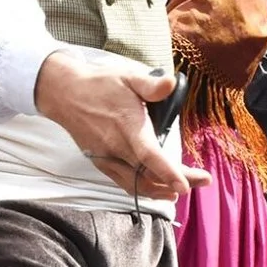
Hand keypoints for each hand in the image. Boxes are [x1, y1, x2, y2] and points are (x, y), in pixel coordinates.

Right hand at [34, 47, 207, 199]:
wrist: (64, 94)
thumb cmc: (99, 84)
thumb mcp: (127, 77)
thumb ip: (151, 84)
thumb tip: (170, 82)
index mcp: (127, 127)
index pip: (150, 156)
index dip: (168, 173)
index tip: (185, 185)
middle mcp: (117, 148)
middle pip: (150, 175)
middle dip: (178, 182)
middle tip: (203, 181)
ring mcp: (107, 158)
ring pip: (137, 185)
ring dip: (162, 190)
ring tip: (184, 187)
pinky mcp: (101, 163)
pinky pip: (124, 183)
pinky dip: (144, 189)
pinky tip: (158, 188)